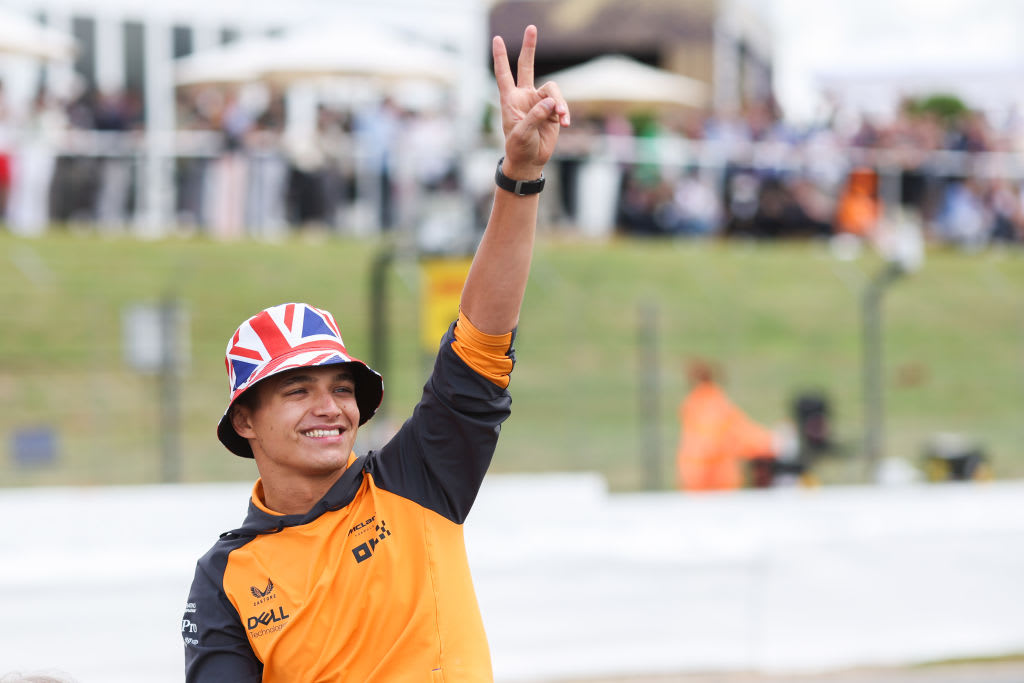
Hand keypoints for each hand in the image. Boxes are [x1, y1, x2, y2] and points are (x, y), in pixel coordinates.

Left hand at [492, 25, 569, 179]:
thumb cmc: (519, 147)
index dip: (500, 57)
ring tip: (561, 116)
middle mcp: (524, 96)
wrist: (530, 161)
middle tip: (532, 28)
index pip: (504, 74)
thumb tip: (550, 101)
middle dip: (529, 48)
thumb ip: (534, 116)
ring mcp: (539, 102)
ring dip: (559, 102)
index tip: (497, 39)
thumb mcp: (521, 133)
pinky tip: (565, 123)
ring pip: (553, 90)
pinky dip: (564, 113)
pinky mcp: (552, 111)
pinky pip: (561, 105)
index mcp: (510, 100)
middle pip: (527, 66)